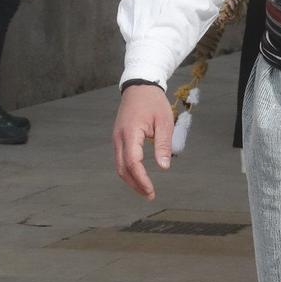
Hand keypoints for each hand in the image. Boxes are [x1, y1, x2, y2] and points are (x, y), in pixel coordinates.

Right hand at [113, 82, 175, 198]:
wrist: (139, 86)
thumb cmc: (153, 101)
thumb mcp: (164, 121)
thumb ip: (163, 145)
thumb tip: (163, 167)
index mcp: (130, 133)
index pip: (132, 162)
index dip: (141, 179)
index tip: (151, 190)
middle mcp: (119, 137)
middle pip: (122, 168)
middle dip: (135, 184)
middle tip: (149, 195)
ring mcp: (116, 138)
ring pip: (119, 165)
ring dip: (131, 180)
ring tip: (145, 190)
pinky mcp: (119, 138)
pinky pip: (120, 158)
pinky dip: (128, 170)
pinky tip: (139, 176)